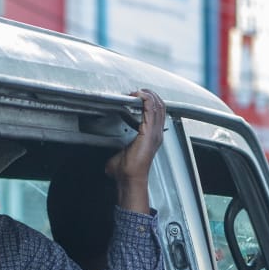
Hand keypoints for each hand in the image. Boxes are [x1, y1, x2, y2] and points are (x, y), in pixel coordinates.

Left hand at [105, 88, 165, 212]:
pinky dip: (146, 99)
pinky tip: (138, 95)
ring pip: (158, 105)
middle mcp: (156, 134)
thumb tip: (107, 158)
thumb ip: (116, 151)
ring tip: (138, 91)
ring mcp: (154, 133)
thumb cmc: (126, 171)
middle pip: (161, 106)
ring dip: (148, 95)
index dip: (149, 102)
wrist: (130, 179)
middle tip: (138, 91)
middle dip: (150, 95)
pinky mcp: (149, 132)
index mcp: (152, 137)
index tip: (137, 96)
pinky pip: (151, 109)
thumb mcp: (120, 154)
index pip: (157, 114)